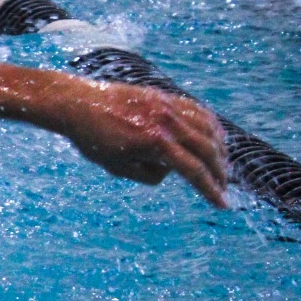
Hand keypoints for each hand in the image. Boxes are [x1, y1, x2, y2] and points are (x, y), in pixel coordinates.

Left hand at [56, 80, 227, 207]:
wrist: (77, 103)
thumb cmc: (92, 139)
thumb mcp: (118, 167)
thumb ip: (149, 174)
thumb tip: (172, 170)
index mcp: (155, 142)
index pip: (193, 171)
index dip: (211, 190)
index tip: (223, 204)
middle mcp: (167, 122)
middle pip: (208, 150)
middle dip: (219, 172)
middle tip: (223, 187)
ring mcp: (167, 105)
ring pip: (208, 127)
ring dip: (219, 148)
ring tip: (221, 164)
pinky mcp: (164, 95)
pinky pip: (197, 110)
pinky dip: (210, 124)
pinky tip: (214, 136)